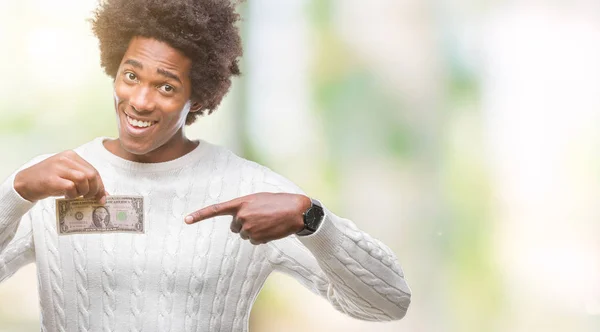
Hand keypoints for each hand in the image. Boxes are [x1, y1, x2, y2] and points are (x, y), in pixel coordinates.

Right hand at [14, 150, 107, 202]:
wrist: (25, 182)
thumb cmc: (49, 180)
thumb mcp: (67, 176)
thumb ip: (84, 180)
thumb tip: (104, 195)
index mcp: (72, 156)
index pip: (93, 171)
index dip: (100, 186)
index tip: (101, 197)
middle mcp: (66, 159)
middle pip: (91, 175)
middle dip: (95, 190)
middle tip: (89, 198)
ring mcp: (58, 168)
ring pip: (83, 179)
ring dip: (83, 192)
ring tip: (75, 196)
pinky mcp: (51, 179)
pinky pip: (71, 187)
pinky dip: (72, 194)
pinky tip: (67, 196)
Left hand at [185, 193, 310, 244]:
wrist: (297, 211)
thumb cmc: (279, 202)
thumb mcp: (259, 198)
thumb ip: (245, 207)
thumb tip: (239, 224)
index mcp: (241, 203)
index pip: (215, 209)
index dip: (200, 215)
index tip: (186, 220)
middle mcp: (241, 216)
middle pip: (234, 227)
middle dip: (244, 225)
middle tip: (260, 218)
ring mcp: (249, 227)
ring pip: (245, 235)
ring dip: (254, 231)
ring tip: (268, 222)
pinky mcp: (257, 238)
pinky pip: (254, 241)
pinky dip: (262, 237)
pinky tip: (271, 229)